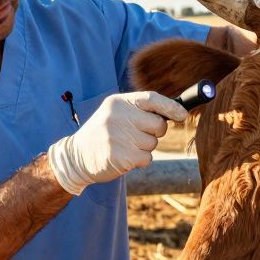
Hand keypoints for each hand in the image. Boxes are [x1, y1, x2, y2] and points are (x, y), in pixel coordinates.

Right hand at [47, 92, 187, 194]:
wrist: (76, 157)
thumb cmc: (103, 134)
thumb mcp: (115, 114)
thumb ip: (140, 111)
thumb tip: (178, 112)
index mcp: (118, 102)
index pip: (151, 99)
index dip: (170, 107)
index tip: (182, 114)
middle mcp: (118, 117)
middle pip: (158, 124)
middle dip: (155, 132)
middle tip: (137, 135)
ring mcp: (119, 137)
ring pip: (153, 143)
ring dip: (144, 148)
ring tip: (124, 146)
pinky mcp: (121, 156)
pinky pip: (147, 158)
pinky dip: (139, 161)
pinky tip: (123, 157)